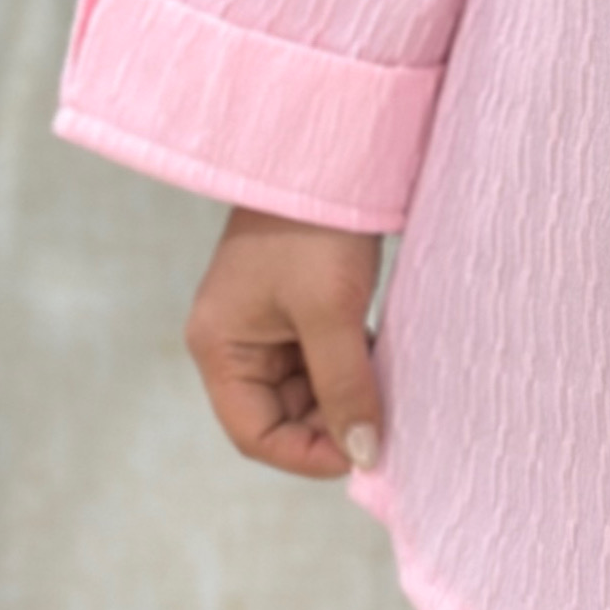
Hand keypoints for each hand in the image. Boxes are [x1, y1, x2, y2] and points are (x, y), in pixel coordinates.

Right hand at [185, 205, 383, 481]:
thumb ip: (345, 386)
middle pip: (283, 417)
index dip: (305, 454)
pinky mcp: (300, 309)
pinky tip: (386, 363)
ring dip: (348, 397)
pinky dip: (355, 370)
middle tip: (387, 422)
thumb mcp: (331, 313)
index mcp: (220, 347)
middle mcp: (236, 343)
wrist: (330, 153)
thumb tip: (363, 454)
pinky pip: (325, 361)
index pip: (254, 434)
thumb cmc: (315, 229)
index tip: (361, 455)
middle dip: (332, 424)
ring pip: (309, 392)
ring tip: (390, 389)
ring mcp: (268, 326)